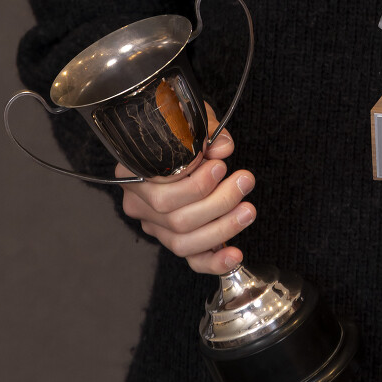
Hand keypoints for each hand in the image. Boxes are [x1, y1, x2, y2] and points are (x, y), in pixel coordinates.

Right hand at [118, 104, 254, 273]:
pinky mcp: (176, 240)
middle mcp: (139, 203)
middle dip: (217, 202)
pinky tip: (235, 254)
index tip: (220, 164)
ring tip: (248, 208)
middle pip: (175, 218)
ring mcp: (155, 226)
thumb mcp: (191, 120)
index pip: (159, 189)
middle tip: (243, 181)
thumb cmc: (183, 129)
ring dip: (223, 227)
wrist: (181, 137)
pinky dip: (215, 261)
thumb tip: (223, 148)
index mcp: (133, 172)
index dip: (193, 182)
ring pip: (184, 242)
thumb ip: (207, 132)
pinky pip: (192, 259)